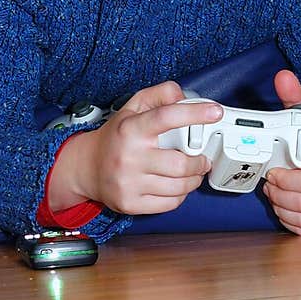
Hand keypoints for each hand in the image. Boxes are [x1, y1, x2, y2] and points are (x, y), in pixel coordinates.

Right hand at [48, 81, 222, 215]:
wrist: (86, 168)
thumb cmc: (116, 137)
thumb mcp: (132, 108)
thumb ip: (159, 95)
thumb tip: (184, 97)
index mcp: (131, 129)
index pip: (166, 117)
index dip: (195, 113)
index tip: (214, 111)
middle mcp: (129, 157)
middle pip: (181, 164)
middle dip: (200, 162)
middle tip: (202, 158)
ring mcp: (129, 183)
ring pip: (179, 186)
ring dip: (194, 179)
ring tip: (192, 172)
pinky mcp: (131, 204)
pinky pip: (170, 203)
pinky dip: (180, 194)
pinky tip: (176, 186)